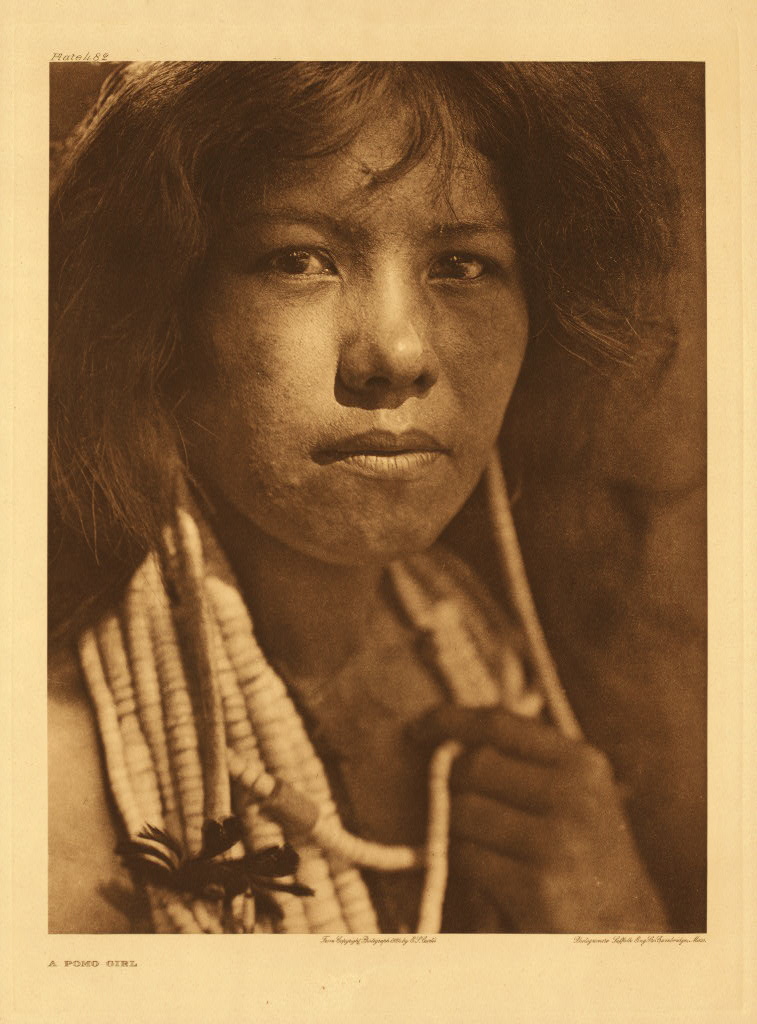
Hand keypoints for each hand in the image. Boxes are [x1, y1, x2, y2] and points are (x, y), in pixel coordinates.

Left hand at [412, 706, 668, 932]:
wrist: (626, 941)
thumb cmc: (587, 862)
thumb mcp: (577, 798)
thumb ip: (528, 764)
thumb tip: (453, 736)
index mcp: (583, 764)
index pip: (501, 724)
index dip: (450, 719)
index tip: (419, 728)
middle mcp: (575, 796)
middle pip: (475, 765)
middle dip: (454, 785)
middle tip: (455, 808)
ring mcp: (557, 841)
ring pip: (463, 810)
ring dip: (456, 829)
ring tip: (479, 847)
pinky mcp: (537, 887)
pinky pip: (465, 856)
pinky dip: (462, 866)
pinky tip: (485, 878)